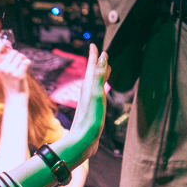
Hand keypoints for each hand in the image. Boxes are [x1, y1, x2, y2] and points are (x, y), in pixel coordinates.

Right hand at [0, 48, 30, 95]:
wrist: (15, 97)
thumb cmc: (11, 83)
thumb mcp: (3, 72)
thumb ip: (5, 61)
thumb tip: (8, 48)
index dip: (0, 45)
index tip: (5, 42)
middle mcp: (3, 69)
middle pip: (13, 52)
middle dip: (18, 55)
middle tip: (19, 62)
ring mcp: (10, 72)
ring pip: (21, 56)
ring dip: (23, 59)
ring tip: (22, 66)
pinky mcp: (19, 75)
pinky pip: (26, 62)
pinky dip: (28, 63)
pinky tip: (26, 68)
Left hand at [55, 45, 107, 166]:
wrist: (81, 142)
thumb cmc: (89, 120)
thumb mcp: (96, 95)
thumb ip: (98, 75)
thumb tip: (102, 55)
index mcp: (88, 87)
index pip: (92, 67)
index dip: (94, 55)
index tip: (93, 44)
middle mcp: (87, 93)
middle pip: (93, 74)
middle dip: (97, 62)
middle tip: (100, 53)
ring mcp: (89, 102)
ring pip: (95, 83)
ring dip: (99, 74)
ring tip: (104, 68)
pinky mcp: (92, 111)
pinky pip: (97, 94)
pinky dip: (101, 88)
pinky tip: (102, 92)